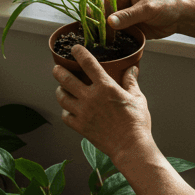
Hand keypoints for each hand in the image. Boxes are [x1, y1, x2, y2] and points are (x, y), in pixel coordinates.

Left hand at [53, 46, 155, 163]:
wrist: (130, 146)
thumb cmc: (136, 123)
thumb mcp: (137, 98)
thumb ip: (131, 82)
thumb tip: (131, 69)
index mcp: (105, 87)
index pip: (88, 63)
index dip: (79, 53)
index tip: (75, 48)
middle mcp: (90, 97)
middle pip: (66, 79)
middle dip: (59, 71)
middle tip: (57, 68)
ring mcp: (83, 112)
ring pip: (62, 97)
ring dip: (59, 90)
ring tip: (60, 88)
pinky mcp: (80, 127)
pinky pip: (65, 116)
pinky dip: (65, 111)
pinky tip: (68, 109)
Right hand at [105, 0, 183, 39]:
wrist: (182, 17)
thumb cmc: (168, 5)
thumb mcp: (148, 8)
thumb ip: (129, 15)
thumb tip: (110, 21)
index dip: (100, 10)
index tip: (97, 22)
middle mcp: (124, 2)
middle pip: (106, 12)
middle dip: (102, 23)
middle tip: (99, 35)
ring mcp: (127, 15)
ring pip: (111, 24)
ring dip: (107, 32)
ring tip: (102, 42)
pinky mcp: (131, 27)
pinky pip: (119, 32)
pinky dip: (115, 38)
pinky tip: (110, 45)